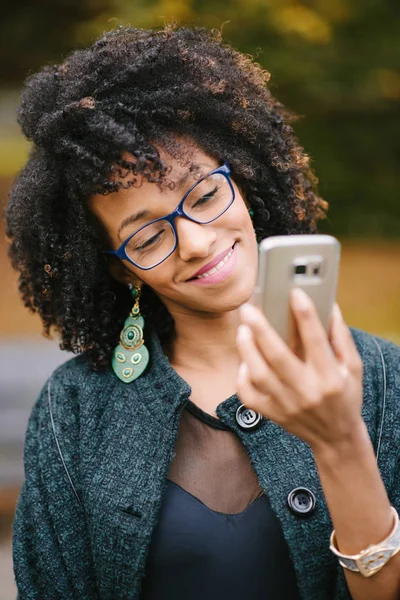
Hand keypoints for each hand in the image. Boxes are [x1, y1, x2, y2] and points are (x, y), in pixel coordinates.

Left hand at [236, 289, 363, 450]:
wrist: (335, 438)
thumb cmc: (345, 397)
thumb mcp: (352, 368)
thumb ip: (341, 337)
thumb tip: (330, 306)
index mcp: (330, 377)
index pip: (315, 341)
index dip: (305, 315)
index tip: (294, 293)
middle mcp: (307, 391)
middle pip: (278, 356)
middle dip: (261, 329)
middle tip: (249, 309)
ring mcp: (287, 405)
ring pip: (259, 374)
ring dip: (247, 349)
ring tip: (243, 330)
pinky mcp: (272, 414)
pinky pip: (249, 395)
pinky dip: (243, 376)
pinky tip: (245, 361)